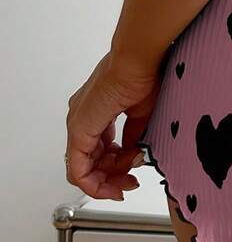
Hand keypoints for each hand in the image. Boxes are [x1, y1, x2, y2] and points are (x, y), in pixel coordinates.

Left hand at [65, 49, 162, 200]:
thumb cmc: (143, 75)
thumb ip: (134, 137)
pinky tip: (115, 183)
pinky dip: (96, 182)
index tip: (133, 172)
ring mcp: (78, 123)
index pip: (98, 151)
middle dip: (112, 178)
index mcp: (94, 112)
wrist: (138, 58)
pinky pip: (78, 169)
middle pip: (89, 163)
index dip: (115, 167)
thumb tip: (134, 156)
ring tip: (129, 179)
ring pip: (82, 169)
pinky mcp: (79, 129)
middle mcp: (81, 118)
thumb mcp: (142, 114)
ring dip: (107, 180)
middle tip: (130, 182)